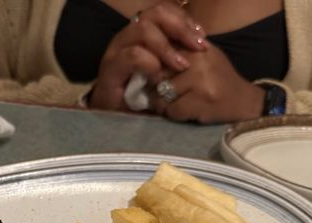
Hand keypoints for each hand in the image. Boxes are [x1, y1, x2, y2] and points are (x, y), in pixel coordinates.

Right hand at [88, 1, 206, 110]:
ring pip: (141, 29)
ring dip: (166, 46)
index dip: (184, 19)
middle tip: (198, 47)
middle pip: (154, 13)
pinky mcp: (109, 71)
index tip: (202, 38)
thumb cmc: (145, 99)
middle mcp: (128, 37)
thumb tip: (202, 44)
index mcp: (142, 34)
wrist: (117, 122)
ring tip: (180, 65)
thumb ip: (178, 57)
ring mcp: (116, 52)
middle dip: (180, 27)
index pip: (163, 10)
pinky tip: (158, 77)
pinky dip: (149, 63)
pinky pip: (131, 55)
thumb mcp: (167, 74)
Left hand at [149, 43, 264, 122]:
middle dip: (157, 89)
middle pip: (158, 76)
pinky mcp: (202, 100)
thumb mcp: (202, 59)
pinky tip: (186, 113)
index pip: (160, 56)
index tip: (158, 81)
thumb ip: (178, 57)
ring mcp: (200, 80)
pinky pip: (173, 110)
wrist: (245, 101)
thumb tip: (148, 64)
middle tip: (164, 97)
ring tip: (176, 105)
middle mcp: (198, 60)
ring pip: (163, 95)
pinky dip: (175, 115)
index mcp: (195, 47)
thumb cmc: (219, 80)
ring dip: (164, 105)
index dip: (155, 71)